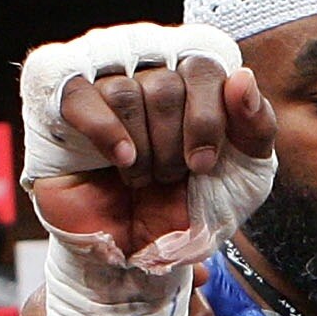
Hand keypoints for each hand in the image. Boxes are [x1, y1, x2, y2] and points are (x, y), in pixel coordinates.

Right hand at [28, 56, 277, 257]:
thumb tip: (242, 76)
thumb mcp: (245, 174)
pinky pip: (80, 94)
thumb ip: (256, 125)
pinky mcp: (60, 103)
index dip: (206, 118)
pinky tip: (120, 160)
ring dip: (141, 148)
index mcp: (191, 76)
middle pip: (165, 84)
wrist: (141, 250)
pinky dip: (105, 132)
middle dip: (172, 145)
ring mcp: (102, 82)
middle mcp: (147, 69)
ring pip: (126, 92)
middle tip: (168, 176)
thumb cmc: (190, 204)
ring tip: (140, 175)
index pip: (203, 65)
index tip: (202, 164)